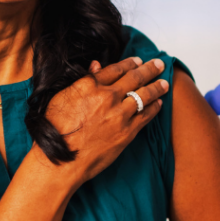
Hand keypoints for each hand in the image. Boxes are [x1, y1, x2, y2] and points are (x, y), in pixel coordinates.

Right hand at [42, 56, 168, 189]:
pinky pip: (146, 115)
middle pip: (134, 78)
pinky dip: (154, 107)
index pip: (116, 69)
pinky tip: (159, 103)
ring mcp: (119, 114)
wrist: (60, 160)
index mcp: (90, 85)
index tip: (138, 60)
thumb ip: (82, 80)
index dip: (130, 63)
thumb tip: (96, 65)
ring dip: (156, 87)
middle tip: (159, 64)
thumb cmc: (55, 130)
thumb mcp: (61, 98)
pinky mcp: (127, 132)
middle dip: (149, 69)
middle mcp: (107, 96)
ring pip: (144, 95)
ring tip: (164, 83)